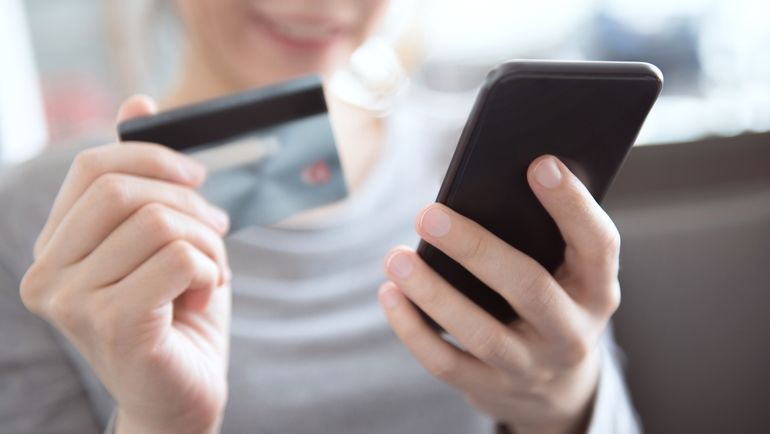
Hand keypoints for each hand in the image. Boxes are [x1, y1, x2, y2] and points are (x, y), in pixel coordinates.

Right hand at [20, 96, 231, 433]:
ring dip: (207, 244)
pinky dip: (212, 271)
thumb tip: (138, 99)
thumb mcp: (161, 240)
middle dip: (190, 203)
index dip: (154, 156)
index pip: (93, 167)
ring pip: (160, 224)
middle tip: (217, 229)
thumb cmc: (176, 313)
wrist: (181, 394)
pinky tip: (205, 296)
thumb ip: (145, 177)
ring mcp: (73, 304)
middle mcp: (47, 274)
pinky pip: (180, 259)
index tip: (197, 175)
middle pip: (126, 190)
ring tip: (213, 272)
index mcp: (54, 247)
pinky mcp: (114, 325)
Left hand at [379, 156, 621, 433]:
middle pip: (528, 288)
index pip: (597, 244)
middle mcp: (572, 332)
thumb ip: (543, 236)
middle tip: (428, 214)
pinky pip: (446, 363)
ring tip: (396, 257)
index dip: (572, 205)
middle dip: (476, 249)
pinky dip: (413, 329)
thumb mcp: (568, 276)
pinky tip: (390, 294)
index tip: (539, 163)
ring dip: (433, 293)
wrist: (556, 390)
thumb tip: (482, 186)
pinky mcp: (492, 389)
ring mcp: (532, 367)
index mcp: (596, 289)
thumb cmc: (553, 304)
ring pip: (481, 333)